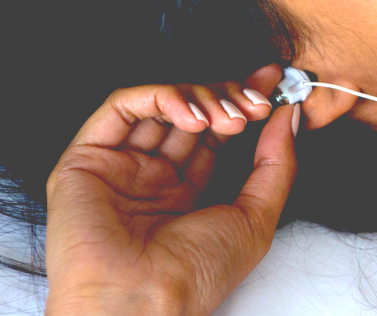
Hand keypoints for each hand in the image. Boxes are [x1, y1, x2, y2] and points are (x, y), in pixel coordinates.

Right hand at [44, 65, 294, 315]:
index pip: (215, 132)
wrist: (142, 300)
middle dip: (228, 97)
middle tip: (257, 101)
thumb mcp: (257, 216)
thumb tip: (291, 114)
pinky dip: (161, 97)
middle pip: (191, 113)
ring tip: (229, 117)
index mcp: (184, 193)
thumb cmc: (197, 273)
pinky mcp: (86, 159)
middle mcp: (149, 177)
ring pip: (159, 104)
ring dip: (201, 97)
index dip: (243, 103)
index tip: (275, 83)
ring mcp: (118, 167)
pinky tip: (193, 116)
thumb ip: (276, 163)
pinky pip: (121, 107)